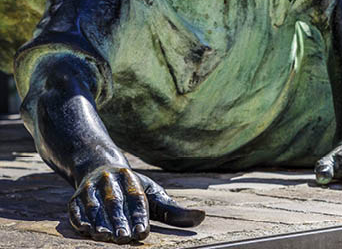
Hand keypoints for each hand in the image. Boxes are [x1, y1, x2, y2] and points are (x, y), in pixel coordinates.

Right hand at [69, 166, 204, 242]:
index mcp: (132, 178)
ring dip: (99, 222)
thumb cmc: (133, 189)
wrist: (98, 166)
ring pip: (95, 205)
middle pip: (115, 202)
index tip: (143, 232)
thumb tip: (202, 217)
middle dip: (120, 221)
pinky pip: (75, 208)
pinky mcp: (75, 197)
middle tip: (124, 239)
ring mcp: (91, 188)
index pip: (138, 198)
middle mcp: (110, 180)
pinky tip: (86, 230)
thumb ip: (174, 210)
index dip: (140, 216)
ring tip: (105, 237)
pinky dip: (80, 219)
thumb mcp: (154, 194)